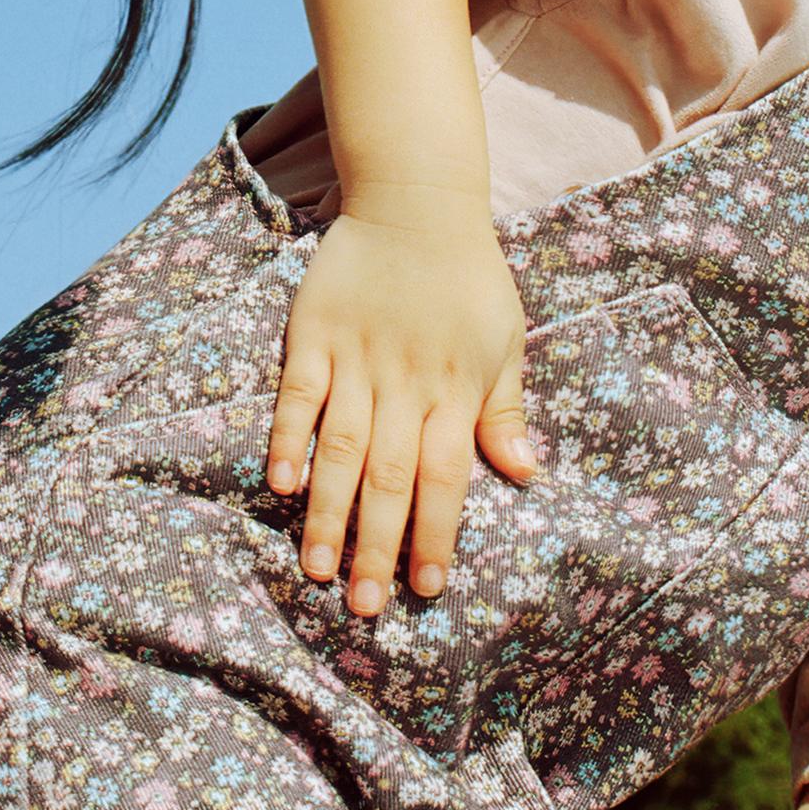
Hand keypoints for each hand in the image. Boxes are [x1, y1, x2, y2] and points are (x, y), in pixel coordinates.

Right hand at [266, 194, 533, 613]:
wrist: (416, 203)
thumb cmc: (469, 279)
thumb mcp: (504, 341)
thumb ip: (505, 411)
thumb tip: (526, 475)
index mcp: (457, 390)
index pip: (447, 477)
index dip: (436, 534)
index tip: (426, 587)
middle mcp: (407, 383)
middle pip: (392, 476)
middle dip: (379, 545)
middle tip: (366, 606)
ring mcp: (357, 359)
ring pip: (342, 448)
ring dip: (329, 511)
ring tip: (318, 568)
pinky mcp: (315, 335)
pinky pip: (299, 395)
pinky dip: (289, 438)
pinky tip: (281, 484)